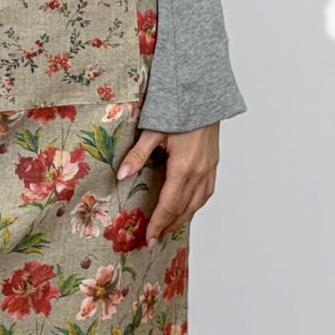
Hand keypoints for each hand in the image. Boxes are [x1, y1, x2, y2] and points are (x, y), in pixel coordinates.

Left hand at [116, 120, 220, 243]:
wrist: (202, 95)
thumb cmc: (178, 110)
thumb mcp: (153, 131)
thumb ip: (137, 155)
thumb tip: (121, 175)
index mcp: (184, 167)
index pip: (169, 204)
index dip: (158, 223)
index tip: (149, 238)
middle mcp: (199, 172)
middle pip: (183, 209)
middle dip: (168, 226)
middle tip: (154, 239)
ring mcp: (209, 169)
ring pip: (197, 204)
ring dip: (182, 219)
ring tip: (168, 229)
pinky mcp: (213, 164)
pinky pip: (206, 193)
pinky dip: (195, 205)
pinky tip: (187, 209)